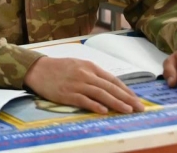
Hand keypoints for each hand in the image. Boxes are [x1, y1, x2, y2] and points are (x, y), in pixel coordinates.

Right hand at [24, 56, 144, 113]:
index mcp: (89, 66)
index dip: (126, 90)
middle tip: (139, 108)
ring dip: (116, 103)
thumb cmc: (59, 67)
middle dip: (127, 98)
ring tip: (128, 110)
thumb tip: (110, 86)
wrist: (37, 69)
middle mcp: (85, 74)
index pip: (112, 79)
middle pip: (109, 87)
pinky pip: (83, 100)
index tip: (136, 99)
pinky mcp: (67, 94)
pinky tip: (104, 110)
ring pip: (100, 94)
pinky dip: (94, 105)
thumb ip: (93, 74)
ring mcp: (76, 84)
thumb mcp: (78, 65)